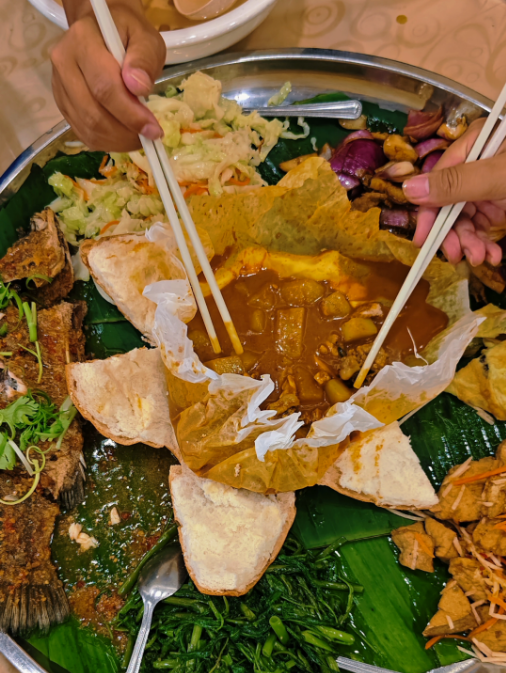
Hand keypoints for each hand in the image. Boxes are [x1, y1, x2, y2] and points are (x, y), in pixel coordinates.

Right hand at [51, 0, 164, 150]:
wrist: (103, 29)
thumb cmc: (127, 34)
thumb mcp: (145, 38)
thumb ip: (144, 60)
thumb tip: (139, 87)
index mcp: (82, 40)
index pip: (104, 87)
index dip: (130, 114)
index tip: (153, 129)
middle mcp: (64, 63)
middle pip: (93, 112)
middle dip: (125, 132)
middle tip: (149, 137)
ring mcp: (60, 85)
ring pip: (87, 127)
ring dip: (117, 141)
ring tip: (139, 137)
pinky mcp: (62, 103)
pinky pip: (83, 132)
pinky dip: (106, 142)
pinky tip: (124, 137)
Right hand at [402, 118, 505, 266]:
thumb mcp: (501, 176)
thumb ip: (456, 182)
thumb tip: (408, 189)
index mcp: (478, 145)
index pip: (440, 178)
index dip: (430, 211)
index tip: (424, 240)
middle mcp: (482, 164)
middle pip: (451, 202)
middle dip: (455, 232)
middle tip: (459, 256)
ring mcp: (493, 186)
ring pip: (467, 218)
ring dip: (471, 243)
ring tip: (482, 259)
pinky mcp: (503, 204)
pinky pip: (484, 226)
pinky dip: (485, 244)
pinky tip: (492, 256)